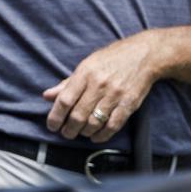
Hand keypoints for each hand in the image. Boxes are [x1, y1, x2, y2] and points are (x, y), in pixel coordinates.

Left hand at [43, 33, 157, 142]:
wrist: (143, 55)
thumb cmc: (111, 59)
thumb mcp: (86, 65)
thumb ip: (67, 83)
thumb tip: (47, 96)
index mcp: (85, 73)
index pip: (65, 100)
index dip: (55, 116)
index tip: (52, 125)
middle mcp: (99, 85)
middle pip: (78, 115)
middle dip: (68, 129)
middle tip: (65, 133)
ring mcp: (115, 95)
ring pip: (94, 122)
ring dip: (84, 133)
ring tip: (80, 133)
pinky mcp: (129, 104)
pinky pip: (113, 125)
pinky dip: (102, 135)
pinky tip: (96, 136)